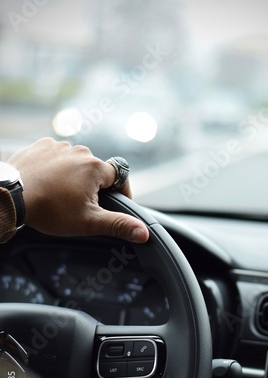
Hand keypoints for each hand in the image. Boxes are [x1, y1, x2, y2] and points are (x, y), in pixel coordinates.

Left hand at [7, 137, 148, 242]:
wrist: (11, 196)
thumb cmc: (50, 209)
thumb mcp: (88, 222)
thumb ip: (118, 225)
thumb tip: (144, 232)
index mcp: (95, 167)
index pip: (120, 177)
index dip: (121, 192)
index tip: (115, 204)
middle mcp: (80, 152)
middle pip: (96, 171)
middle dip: (93, 187)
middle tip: (80, 205)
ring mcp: (59, 147)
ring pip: (76, 163)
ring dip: (74, 176)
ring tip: (61, 195)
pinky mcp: (41, 146)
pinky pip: (56, 156)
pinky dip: (55, 168)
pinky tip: (48, 183)